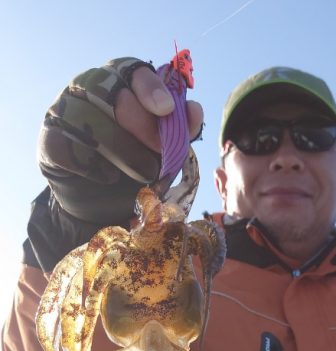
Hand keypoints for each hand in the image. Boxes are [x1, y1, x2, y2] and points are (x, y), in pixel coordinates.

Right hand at [38, 58, 203, 222]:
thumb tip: (194, 110)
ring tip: (142, 173)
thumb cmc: (134, 168)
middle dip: (143, 125)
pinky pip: (70, 146)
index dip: (151, 87)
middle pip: (113, 93)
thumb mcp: (162, 150)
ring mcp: (64, 110)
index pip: (133, 69)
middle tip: (161, 153)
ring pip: (92, 120)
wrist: (100, 204)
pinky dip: (93, 165)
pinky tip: (108, 177)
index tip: (166, 110)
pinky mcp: (49, 140)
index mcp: (120, 81)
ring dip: (123, 150)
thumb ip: (178, 132)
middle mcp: (88, 87)